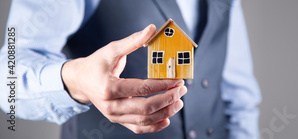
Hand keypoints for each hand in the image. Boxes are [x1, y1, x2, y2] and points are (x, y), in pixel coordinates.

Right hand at [61, 24, 186, 133]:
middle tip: (182, 90)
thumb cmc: (96, 65)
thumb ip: (133, 41)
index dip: (163, 85)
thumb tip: (151, 29)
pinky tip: (167, 119)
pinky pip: (138, 128)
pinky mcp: (118, 121)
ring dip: (165, 113)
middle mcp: (111, 106)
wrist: (80, 80)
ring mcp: (114, 116)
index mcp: (109, 88)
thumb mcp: (111, 50)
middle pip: (145, 108)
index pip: (142, 89)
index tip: (178, 80)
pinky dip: (154, 126)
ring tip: (178, 102)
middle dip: (168, 99)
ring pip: (144, 120)